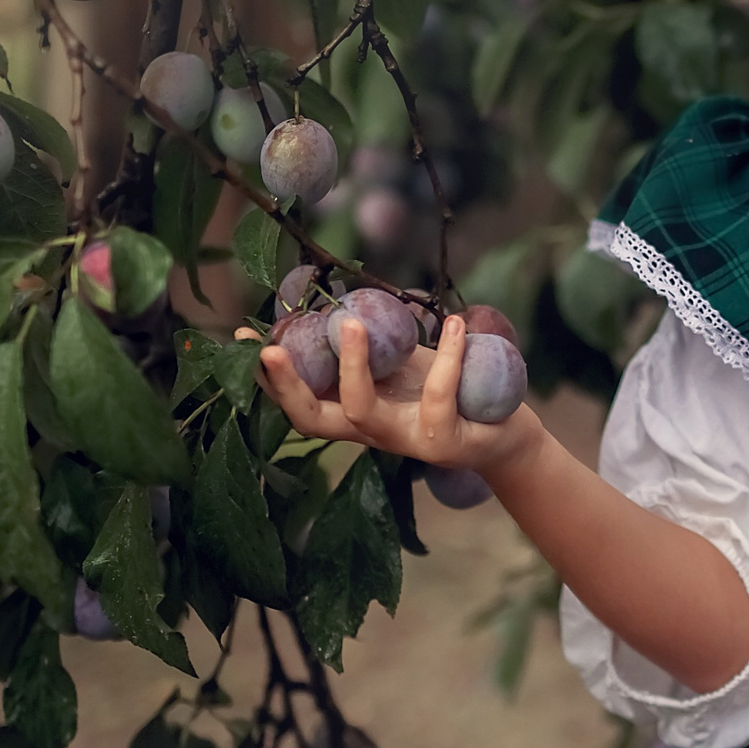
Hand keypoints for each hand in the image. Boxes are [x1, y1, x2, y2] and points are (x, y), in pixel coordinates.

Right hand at [245, 312, 538, 474]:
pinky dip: (447, 357)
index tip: (241, 338)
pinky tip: (453, 324)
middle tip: (269, 347)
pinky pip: (438, 398)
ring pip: (365, 412)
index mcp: (356, 413)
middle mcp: (373, 434)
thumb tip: (341, 303)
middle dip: (287, 384)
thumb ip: (374, 348)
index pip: (300, 401)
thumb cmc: (453, 392)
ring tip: (352, 322)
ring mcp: (407, 441)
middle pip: (312, 420)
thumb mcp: (407, 367)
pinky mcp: (447, 444)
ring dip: (353, 366)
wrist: (507, 433)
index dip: (268, 376)